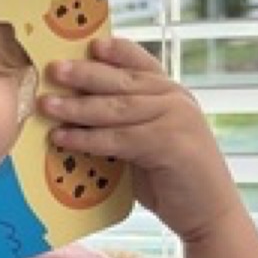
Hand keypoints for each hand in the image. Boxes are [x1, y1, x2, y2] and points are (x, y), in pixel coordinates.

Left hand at [40, 37, 242, 243]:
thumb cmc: (173, 180)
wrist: (209, 214)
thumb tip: (77, 111)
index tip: (88, 43)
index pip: (140, 61)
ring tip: (48, 105)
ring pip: (117, 108)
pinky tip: (63, 137)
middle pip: (122, 81)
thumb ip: (126, 123)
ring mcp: (176, 119)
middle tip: (53, 70)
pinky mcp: (169, 145)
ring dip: (78, 106)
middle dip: (84, 73)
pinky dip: (88, 138)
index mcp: (172, 93)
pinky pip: (119, 138)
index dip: (115, 51)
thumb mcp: (150, 141)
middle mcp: (176, 100)